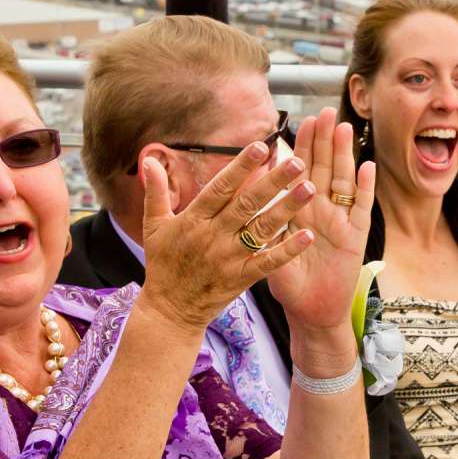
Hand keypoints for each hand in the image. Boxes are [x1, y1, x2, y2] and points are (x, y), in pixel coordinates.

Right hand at [137, 140, 316, 331]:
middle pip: (247, 204)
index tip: (260, 147)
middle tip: (297, 161)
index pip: (220, 188)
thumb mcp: (153, 226)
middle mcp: (213, 236)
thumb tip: (148, 158)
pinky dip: (287, 250)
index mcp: (193, 220)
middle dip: (273, 181)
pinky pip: (268, 263)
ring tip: (309, 188)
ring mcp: (229, 258)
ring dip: (286, 208)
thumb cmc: (162, 264)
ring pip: (262, 229)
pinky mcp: (241, 278)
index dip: (240, 167)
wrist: (170, 311)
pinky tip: (307, 236)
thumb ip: (155, 191)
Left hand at [264, 109, 376, 333]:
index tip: (301, 122)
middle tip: (325, 112)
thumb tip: (244, 201)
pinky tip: (367, 167)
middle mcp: (319, 211)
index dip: (301, 147)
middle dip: (324, 140)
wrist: (312, 312)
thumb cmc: (289, 285)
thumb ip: (261, 228)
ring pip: (342, 181)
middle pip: (323, 167)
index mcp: (297, 211)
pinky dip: (365, 188)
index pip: (299, 172)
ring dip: (344, 155)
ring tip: (344, 128)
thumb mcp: (269, 254)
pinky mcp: (355, 236)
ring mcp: (340, 221)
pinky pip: (361, 208)